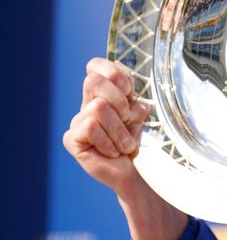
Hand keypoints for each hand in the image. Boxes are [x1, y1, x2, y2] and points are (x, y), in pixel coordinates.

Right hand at [63, 58, 147, 194]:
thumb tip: (135, 101)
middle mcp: (87, 104)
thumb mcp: (141, 116)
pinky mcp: (72, 139)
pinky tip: (113, 153)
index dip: (115, 74)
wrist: (137, 173)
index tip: (130, 93)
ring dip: (119, 130)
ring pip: (98, 107)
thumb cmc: (140, 143)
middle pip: (92, 81)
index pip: (96, 66)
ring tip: (125, 145)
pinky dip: (109, 141)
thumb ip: (134, 100)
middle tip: (128, 118)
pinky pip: (91, 127)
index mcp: (104, 94)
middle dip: (118, 99)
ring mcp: (77, 122)